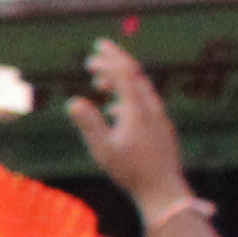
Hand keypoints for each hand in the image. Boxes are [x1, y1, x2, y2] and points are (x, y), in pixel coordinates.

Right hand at [66, 38, 186, 211]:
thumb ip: (89, 123)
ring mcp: (159, 119)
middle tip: (92, 62)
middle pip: (134, 78)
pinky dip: (127, 98)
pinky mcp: (161, 129)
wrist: (163, 190)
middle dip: (113, 66)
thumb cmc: (131, 171)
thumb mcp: (103, 149)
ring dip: (119, 84)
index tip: (98, 46)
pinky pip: (144, 105)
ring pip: (140, 91)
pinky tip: (115, 110)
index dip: (111, 58)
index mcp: (137, 110)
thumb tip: (74, 102)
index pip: (125, 74)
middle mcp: (151, 109)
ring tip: (99, 85)